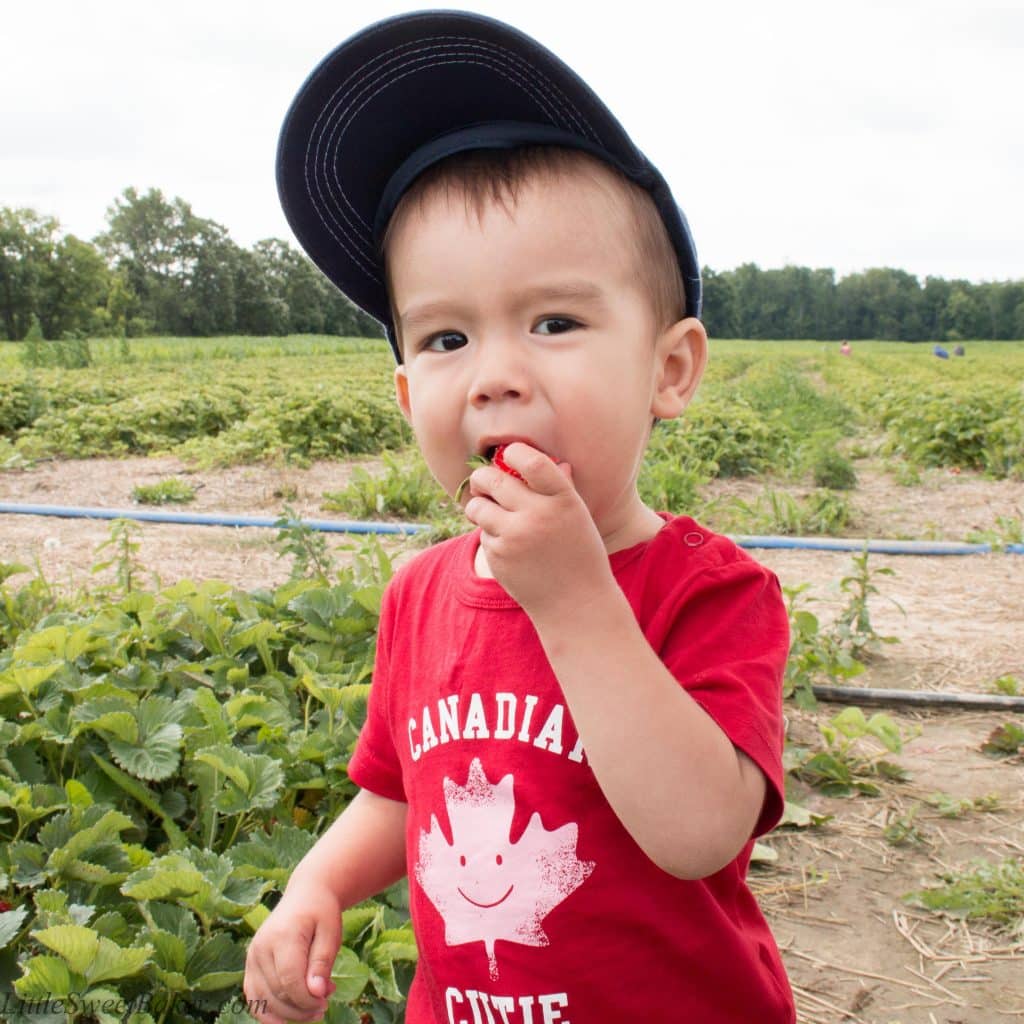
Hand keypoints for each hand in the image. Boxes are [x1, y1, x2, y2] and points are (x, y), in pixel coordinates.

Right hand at [243, 885, 339, 1023]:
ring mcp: (252, 956)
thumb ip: (322, 963)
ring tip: (312, 1011)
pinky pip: (253, 997)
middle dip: (302, 1007)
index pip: (290, 979)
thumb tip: (317, 994)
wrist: (305, 894)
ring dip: (287, 1014)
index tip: (326, 1002)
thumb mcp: (331, 932)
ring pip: (264, 1000)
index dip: (307, 999)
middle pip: (277, 993)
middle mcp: (261, 947)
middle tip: (324, 1005)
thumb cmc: (321, 913)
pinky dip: (267, 1013)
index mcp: (283, 935)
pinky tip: (285, 1020)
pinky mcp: (250, 964)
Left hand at [463, 442, 614, 620]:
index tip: (508, 455)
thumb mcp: (578, 517)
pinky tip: (510, 547)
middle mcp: (537, 515)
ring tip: (491, 513)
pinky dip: (491, 535)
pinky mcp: (498, 557)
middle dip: (481, 478)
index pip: (531, 461)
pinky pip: (483, 534)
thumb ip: (560, 487)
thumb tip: (548, 459)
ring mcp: (514, 538)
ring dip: (479, 506)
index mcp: (563, 500)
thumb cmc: (580, 554)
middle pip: (492, 480)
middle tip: (482, 483)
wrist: (576, 604)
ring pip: (477, 507)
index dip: (513, 452)